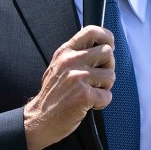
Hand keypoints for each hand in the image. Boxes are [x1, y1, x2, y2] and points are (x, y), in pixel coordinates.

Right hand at [24, 26, 114, 149]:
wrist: (39, 118)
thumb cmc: (52, 95)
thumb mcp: (58, 66)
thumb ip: (76, 54)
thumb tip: (102, 46)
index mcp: (65, 52)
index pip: (91, 31)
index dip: (107, 36)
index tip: (110, 45)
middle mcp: (70, 61)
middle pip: (107, 52)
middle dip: (108, 67)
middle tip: (97, 78)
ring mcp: (77, 77)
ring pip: (110, 75)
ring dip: (105, 87)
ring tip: (90, 92)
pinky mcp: (84, 95)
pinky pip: (107, 95)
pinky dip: (101, 103)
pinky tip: (88, 104)